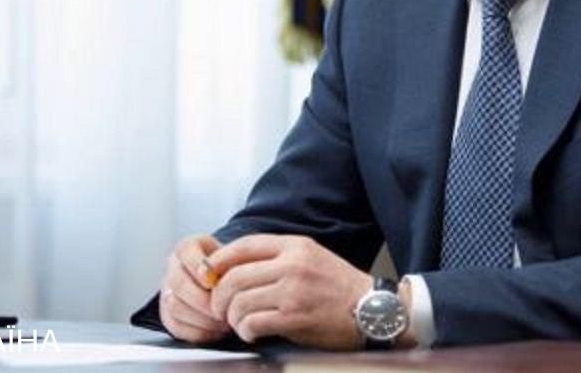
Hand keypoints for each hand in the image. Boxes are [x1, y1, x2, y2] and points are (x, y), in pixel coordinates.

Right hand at [158, 234, 231, 343]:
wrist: (228, 283)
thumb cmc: (234, 268)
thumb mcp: (235, 256)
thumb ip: (231, 261)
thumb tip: (229, 279)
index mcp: (188, 247)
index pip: (185, 251)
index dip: (199, 267)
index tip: (214, 281)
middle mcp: (173, 268)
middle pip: (179, 283)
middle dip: (203, 299)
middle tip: (224, 308)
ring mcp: (168, 292)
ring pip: (175, 307)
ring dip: (202, 318)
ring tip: (224, 320)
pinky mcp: (168, 316)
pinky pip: (177, 327)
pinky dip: (199, 331)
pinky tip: (217, 330)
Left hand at [205, 234, 394, 349]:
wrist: (371, 309)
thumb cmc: (339, 286)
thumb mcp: (311, 257)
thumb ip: (278, 258)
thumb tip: (235, 267)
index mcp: (295, 246)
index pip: (244, 246)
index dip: (220, 260)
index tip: (209, 274)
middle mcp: (293, 265)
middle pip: (234, 277)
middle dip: (219, 296)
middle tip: (220, 307)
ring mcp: (293, 291)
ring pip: (239, 302)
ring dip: (232, 317)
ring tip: (239, 323)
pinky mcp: (294, 317)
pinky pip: (253, 323)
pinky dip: (246, 331)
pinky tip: (252, 333)